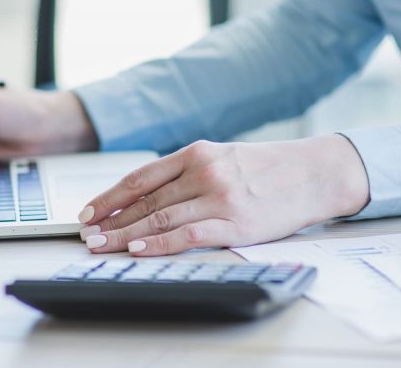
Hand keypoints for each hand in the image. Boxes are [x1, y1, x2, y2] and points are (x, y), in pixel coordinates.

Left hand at [78, 135, 369, 255]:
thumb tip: (150, 196)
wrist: (314, 173)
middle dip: (111, 219)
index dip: (110, 195)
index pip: (142, 176)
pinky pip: (187, 234)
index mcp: (198, 152)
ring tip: (102, 245)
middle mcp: (204, 170)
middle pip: (145, 199)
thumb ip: (191, 172)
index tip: (88, 211)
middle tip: (86, 234)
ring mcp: (219, 196)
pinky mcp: (235, 221)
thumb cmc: (270, 168)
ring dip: (126, 234)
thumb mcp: (226, 158)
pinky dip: (159, 242)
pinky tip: (139, 248)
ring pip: (160, 217)